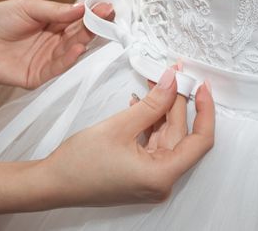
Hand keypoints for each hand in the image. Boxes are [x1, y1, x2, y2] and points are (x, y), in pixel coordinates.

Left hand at [0, 0, 113, 88]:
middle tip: (107, 19)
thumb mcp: (29, 8)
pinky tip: (77, 49)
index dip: (92, 15)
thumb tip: (82, 8)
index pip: (77, 20)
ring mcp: (46, 60)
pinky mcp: (37, 76)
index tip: (106, 8)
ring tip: (93, 33)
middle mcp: (53, 43)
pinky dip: (68, 60)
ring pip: (70, 53)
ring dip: (83, 43)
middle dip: (93, 27)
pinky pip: (56, 69)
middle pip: (78, 36)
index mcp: (52, 24)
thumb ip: (55, 11)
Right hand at [37, 68, 214, 207]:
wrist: (52, 183)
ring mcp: (149, 177)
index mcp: (161, 175)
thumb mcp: (119, 127)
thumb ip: (151, 103)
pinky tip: (139, 104)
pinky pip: (152, 142)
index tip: (201, 87)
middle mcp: (160, 180)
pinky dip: (148, 123)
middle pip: (179, 134)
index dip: (204, 110)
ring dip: (159, 110)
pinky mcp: (139, 172)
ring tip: (152, 85)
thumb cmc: (79, 165)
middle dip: (175, 102)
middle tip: (170, 75)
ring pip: (165, 136)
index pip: (200, 141)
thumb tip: (171, 83)